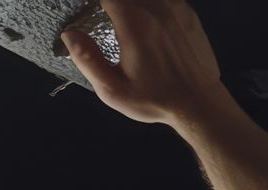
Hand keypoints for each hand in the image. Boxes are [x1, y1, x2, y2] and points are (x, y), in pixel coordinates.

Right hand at [62, 0, 232, 129]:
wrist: (198, 102)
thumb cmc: (153, 99)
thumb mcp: (113, 89)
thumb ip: (88, 59)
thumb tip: (69, 34)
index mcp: (134, 23)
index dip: (94, 1)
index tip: (88, 10)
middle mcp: (156, 8)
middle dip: (111, 3)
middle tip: (102, 15)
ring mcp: (175, 7)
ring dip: (130, 4)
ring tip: (120, 18)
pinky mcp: (187, 13)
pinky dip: (149, 6)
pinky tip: (145, 21)